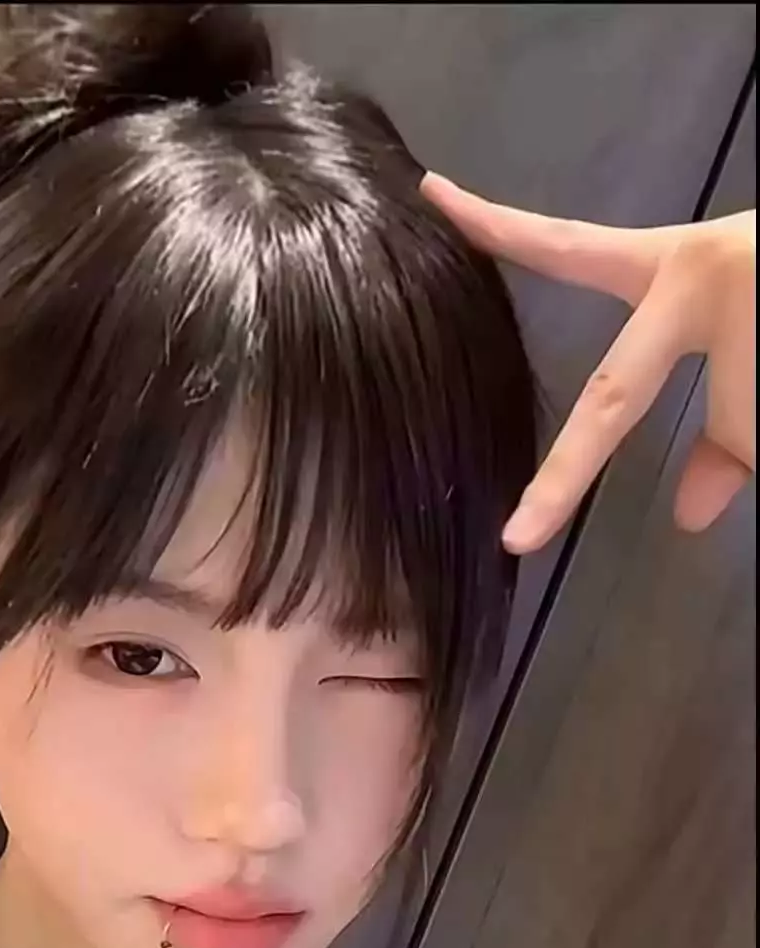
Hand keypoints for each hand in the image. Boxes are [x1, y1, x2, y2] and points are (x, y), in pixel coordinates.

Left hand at [422, 174, 755, 553]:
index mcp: (683, 269)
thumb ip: (723, 431)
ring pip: (747, 426)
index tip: (433, 197)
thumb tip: (690, 513)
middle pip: (616, 401)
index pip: (573, 252)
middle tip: (521, 536)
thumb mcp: (757, 346)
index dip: (500, 228)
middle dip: (564, 478)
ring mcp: (747, 313)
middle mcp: (705, 282)